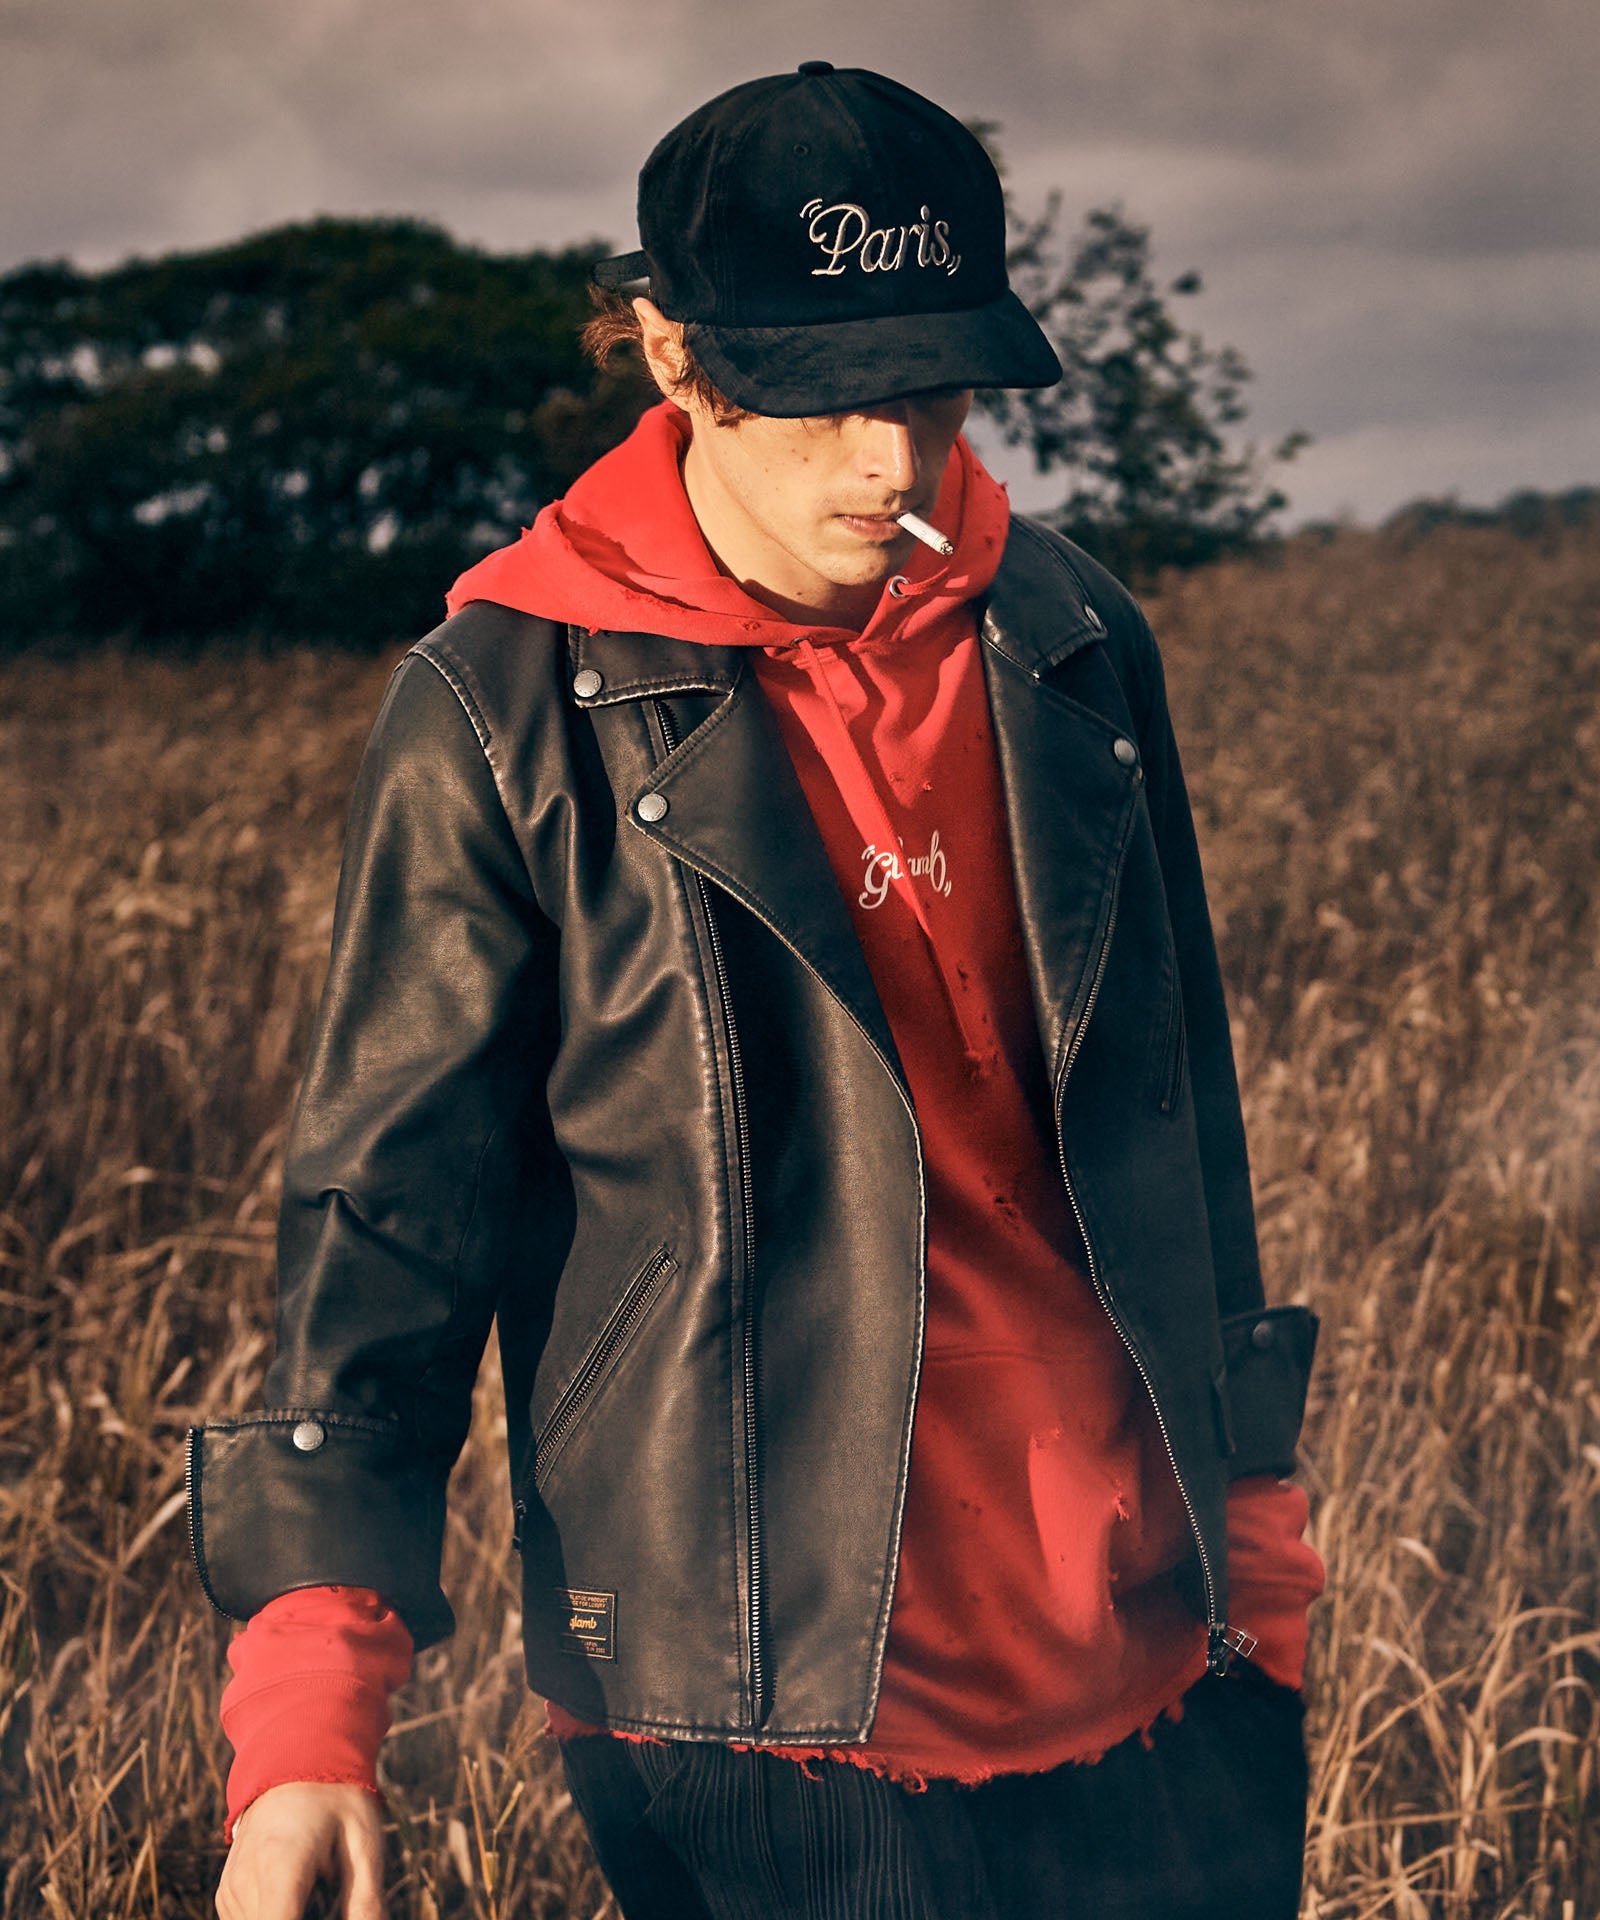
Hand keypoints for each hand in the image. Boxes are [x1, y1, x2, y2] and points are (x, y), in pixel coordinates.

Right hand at [216, 1781, 386, 1919]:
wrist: (294, 1756)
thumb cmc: (337, 1795)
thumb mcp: (364, 1840)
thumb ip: (365, 1898)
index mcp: (280, 1865)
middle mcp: (246, 1881)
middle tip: (333, 1898)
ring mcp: (231, 1889)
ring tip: (321, 1893)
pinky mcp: (228, 1894)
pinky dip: (275, 1918)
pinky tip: (300, 1899)